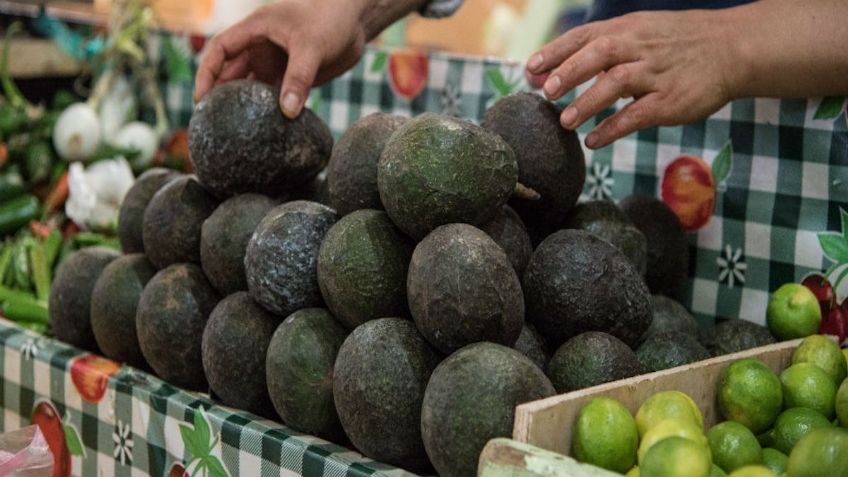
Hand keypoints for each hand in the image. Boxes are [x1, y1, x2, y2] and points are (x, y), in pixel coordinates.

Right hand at [194, 0, 369, 118]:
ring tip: (234, 132)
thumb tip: (287, 113)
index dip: (207, 74)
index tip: (201, 100)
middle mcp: (260, 47)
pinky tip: (265, 129)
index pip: (220, 51)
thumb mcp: (311, 46)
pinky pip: (275, 96)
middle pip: (231, 73)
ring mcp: (275, 62)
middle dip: (220, 96)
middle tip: (212, 124)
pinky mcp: (292, 76)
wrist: (356, 22)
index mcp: (255, 30)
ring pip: (252, 88)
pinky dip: (269, 111)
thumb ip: (299, 78)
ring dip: (244, 107)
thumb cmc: (331, 20)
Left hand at [526, 9, 738, 148]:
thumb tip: (558, 67)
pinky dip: (613, 128)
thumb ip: (603, 47)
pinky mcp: (671, 100)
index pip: (584, 36)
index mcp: (627, 29)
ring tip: (565, 121)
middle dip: (570, 71)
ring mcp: (656, 73)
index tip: (530, 68)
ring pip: (617, 82)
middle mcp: (639, 47)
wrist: (731, 48)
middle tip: (546, 91)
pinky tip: (594, 141)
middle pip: (599, 53)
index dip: (555, 51)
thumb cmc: (675, 44)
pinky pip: (638, 114)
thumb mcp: (640, 31)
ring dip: (588, 102)